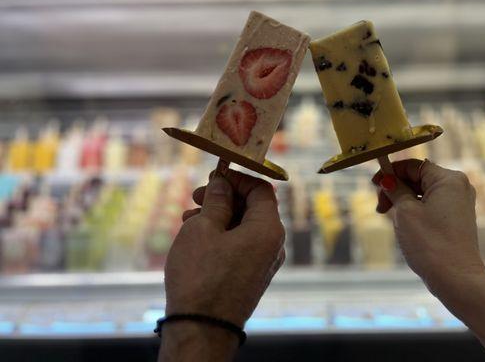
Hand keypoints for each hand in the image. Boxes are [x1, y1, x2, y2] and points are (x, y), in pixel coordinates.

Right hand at [164, 169, 284, 327]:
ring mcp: (264, 262)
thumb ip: (216, 200)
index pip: (261, 189)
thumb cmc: (201, 277)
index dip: (237, 178)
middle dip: (224, 198)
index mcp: (268, 229)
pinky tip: (196, 238)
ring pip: (244, 227)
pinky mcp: (252, 276)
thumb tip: (222, 182)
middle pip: (253, 207)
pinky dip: (221, 236)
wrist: (201, 329)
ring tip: (188, 218)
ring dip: (218, 217)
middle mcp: (273, 245)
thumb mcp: (203, 228)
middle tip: (196, 197)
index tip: (213, 177)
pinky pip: (241, 246)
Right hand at [372, 159, 484, 293]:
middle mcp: (458, 186)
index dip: (390, 172)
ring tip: (391, 219)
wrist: (455, 278)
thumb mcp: (405, 211)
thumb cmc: (430, 243)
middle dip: (396, 189)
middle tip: (380, 208)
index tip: (374, 185)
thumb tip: (388, 180)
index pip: (413, 165)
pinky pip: (430, 205)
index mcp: (449, 179)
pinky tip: (404, 225)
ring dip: (402, 201)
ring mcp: (459, 203)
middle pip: (417, 178)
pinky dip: (414, 211)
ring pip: (422, 192)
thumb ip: (395, 190)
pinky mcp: (456, 218)